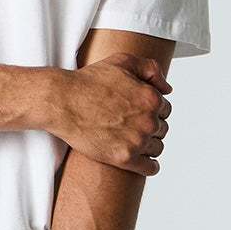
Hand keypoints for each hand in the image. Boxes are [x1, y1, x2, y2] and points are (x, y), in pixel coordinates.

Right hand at [57, 54, 171, 171]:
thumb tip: (167, 89)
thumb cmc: (89, 81)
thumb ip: (150, 69)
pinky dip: (150, 166)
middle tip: (133, 127)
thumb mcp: (122, 61)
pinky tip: (142, 161)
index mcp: (151, 98)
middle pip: (162, 129)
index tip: (140, 113)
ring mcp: (137, 141)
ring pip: (157, 148)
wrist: (63, 102)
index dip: (153, 110)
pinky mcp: (124, 158)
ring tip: (135, 142)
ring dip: (150, 146)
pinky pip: (150, 168)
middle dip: (151, 127)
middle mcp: (148, 120)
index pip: (165, 109)